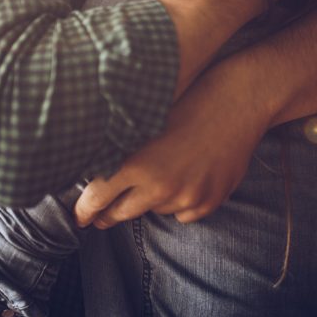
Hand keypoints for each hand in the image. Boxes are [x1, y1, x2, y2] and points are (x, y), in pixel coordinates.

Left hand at [74, 79, 267, 227]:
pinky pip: (183, 214)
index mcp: (137, 162)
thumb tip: (94, 170)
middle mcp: (160, 186)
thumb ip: (120, 148)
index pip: (98, 196)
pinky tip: (186, 177)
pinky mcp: (209, 201)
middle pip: (121, 213)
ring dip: (150, 200)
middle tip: (98, 217)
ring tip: (160, 173)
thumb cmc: (187, 99)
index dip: (84, 209)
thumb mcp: (144, 120)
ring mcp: (187, 197)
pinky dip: (179, 202)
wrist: (237, 100)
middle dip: (107, 215)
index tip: (79, 216)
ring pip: (155, 210)